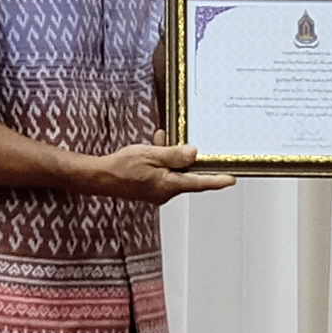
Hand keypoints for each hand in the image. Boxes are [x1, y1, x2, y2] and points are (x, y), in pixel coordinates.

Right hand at [76, 139, 234, 206]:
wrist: (100, 177)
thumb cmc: (122, 167)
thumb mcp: (151, 154)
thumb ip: (174, 154)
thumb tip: (193, 153)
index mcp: (169, 185)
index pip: (199, 183)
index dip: (216, 181)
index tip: (231, 180)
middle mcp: (165, 192)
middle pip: (187, 177)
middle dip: (189, 161)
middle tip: (195, 147)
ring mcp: (157, 192)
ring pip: (173, 172)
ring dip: (171, 157)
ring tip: (164, 140)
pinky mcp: (149, 188)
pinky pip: (162, 173)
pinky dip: (162, 160)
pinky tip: (156, 146)